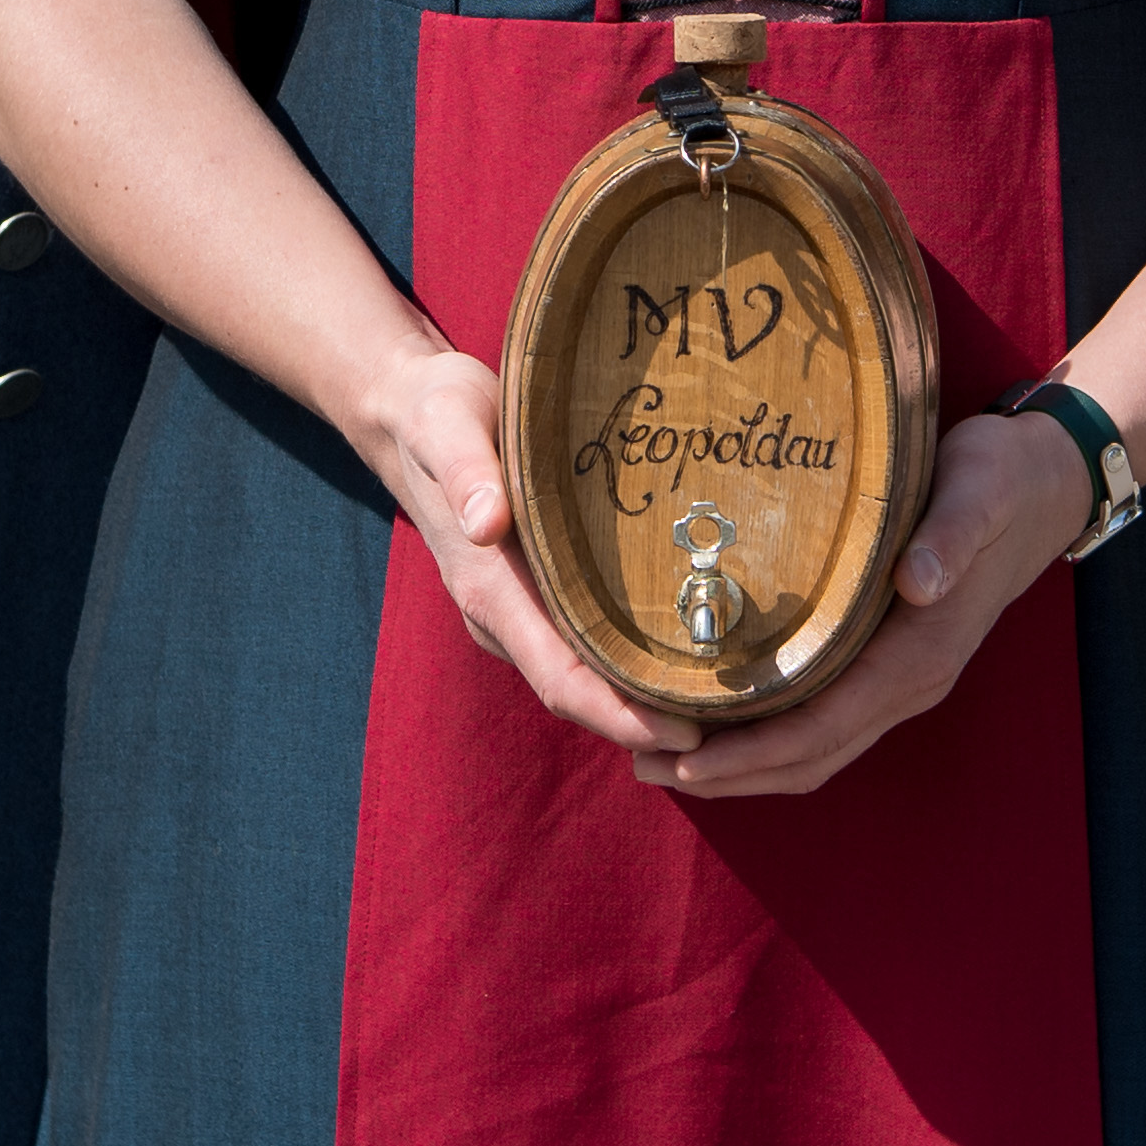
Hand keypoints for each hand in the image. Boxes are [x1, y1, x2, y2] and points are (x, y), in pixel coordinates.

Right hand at [342, 335, 703, 759]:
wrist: (411, 413)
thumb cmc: (438, 413)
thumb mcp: (448, 423)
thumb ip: (467, 471)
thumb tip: (486, 523)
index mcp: (489, 589)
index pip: (558, 676)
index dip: (619, 713)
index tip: (682, 730)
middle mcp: (503, 615)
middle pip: (580, 692)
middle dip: (647, 722)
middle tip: (733, 733)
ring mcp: (518, 610)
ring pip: (584, 674)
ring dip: (642, 700)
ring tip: (726, 712)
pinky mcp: (532, 593)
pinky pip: (583, 644)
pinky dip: (628, 666)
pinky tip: (684, 659)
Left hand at [643, 408, 1074, 801]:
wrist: (1046, 485)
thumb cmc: (1000, 479)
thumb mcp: (978, 491)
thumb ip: (949, 535)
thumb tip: (918, 582)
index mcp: (921, 654)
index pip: (826, 725)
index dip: (754, 752)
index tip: (687, 759)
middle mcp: (912, 683)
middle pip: (812, 757)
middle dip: (730, 774)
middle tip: (643, 765)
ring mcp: (904, 680)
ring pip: (817, 751)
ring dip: (745, 768)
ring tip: (665, 757)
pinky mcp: (892, 665)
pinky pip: (826, 724)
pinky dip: (772, 741)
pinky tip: (724, 723)